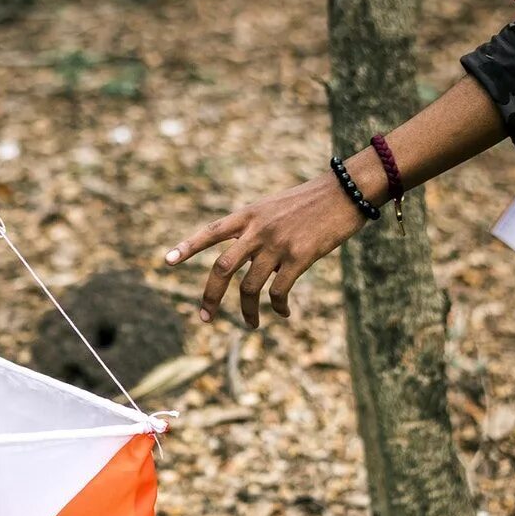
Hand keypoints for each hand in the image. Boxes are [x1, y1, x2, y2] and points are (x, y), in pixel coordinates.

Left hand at [164, 174, 365, 328]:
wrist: (346, 190)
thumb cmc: (311, 200)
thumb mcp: (274, 206)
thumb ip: (254, 227)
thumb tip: (244, 256)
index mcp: (248, 215)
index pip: (210, 232)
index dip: (188, 247)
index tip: (167, 260)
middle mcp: (257, 230)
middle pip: (222, 269)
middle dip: (210, 297)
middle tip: (205, 317)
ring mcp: (277, 244)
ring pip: (250, 287)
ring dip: (247, 312)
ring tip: (250, 324)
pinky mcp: (300, 257)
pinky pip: (279, 291)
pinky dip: (278, 307)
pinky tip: (282, 313)